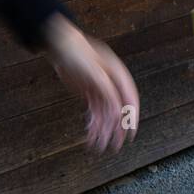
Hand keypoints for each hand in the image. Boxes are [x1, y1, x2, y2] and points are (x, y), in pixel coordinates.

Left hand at [42, 13, 139, 152]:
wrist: (61, 46)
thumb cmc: (79, 54)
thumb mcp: (93, 72)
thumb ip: (106, 89)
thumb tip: (117, 109)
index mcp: (119, 76)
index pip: (130, 99)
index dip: (132, 117)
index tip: (131, 133)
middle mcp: (112, 84)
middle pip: (118, 110)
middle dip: (117, 129)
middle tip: (115, 146)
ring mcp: (101, 89)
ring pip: (105, 114)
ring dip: (102, 130)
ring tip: (97, 146)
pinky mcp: (90, 93)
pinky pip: (94, 112)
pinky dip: (93, 124)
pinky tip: (89, 136)